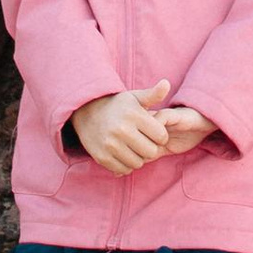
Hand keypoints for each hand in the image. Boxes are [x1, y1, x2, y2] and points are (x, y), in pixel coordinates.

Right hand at [71, 79, 203, 173]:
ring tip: (133, 147)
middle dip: (150, 148)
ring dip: (138, 158)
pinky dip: (125, 165)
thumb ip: (154, 94)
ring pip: (138, 163)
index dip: (160, 136)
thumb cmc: (117, 105)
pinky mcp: (102, 157)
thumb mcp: (135, 97)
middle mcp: (122, 130)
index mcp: (133, 115)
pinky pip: (123, 169)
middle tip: (144, 142)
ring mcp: (110, 145)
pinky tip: (123, 154)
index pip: (161, 136)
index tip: (153, 132)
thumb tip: (166, 83)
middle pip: (151, 152)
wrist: (86, 111)